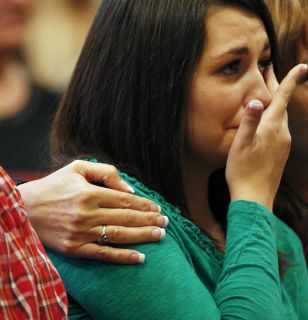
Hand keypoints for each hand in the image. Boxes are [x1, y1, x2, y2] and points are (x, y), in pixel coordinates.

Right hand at [18, 160, 167, 263]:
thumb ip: (106, 172)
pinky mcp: (74, 249)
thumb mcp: (78, 168)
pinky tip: (140, 258)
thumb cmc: (54, 185)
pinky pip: (103, 254)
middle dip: (150, 221)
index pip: (126, 201)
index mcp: (90, 193)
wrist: (23, 210)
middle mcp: (87, 214)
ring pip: (119, 236)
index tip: (158, 209)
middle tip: (166, 223)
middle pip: (127, 219)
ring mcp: (80, 233)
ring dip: (143, 236)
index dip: (145, 206)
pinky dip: (123, 257)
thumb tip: (130, 189)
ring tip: (160, 236)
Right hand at [225, 64, 307, 209]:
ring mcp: (283, 144)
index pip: (284, 97)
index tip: (303, 65)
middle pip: (283, 104)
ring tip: (266, 94)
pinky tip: (265, 121)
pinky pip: (279, 129)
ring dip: (276, 103)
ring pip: (281, 117)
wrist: (255, 200)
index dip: (292, 79)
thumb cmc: (243, 172)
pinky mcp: (281, 153)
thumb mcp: (240, 145)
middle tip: (269, 72)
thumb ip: (248, 122)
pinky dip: (274, 118)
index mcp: (273, 127)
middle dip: (279, 88)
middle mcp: (282, 133)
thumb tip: (255, 100)